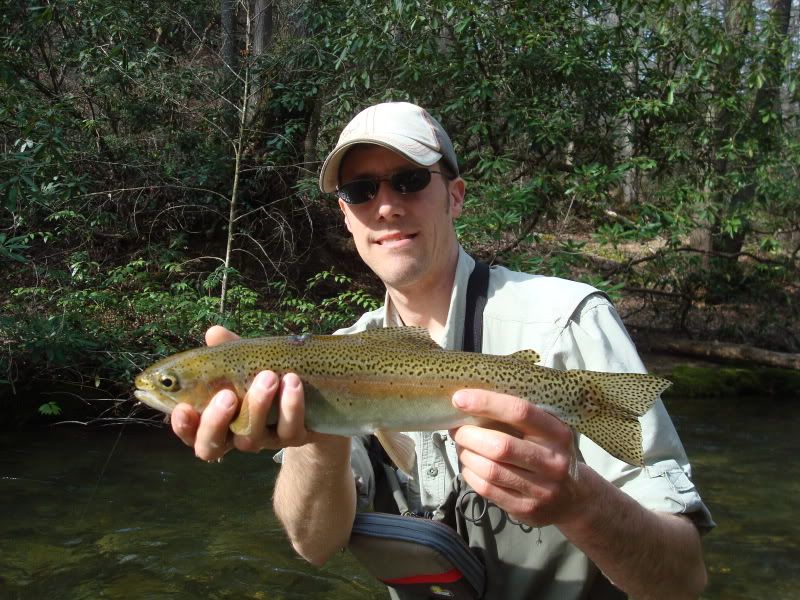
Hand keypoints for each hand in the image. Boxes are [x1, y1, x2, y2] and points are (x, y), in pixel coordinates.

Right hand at [170, 325, 314, 460]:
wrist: (312, 396)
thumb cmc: (265, 376)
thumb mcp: (246, 362)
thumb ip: (229, 350)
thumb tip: (214, 333)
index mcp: (216, 420)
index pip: (190, 432)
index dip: (183, 425)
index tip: (183, 408)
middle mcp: (235, 436)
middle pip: (212, 446)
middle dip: (215, 422)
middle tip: (227, 395)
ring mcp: (264, 440)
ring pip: (251, 436)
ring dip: (257, 405)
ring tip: (268, 376)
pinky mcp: (293, 438)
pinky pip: (289, 429)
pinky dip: (291, 406)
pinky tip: (293, 383)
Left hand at [449, 389, 583, 526]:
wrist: (574, 498)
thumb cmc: (549, 454)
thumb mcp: (546, 432)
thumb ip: (516, 419)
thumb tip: (470, 403)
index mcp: (558, 433)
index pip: (520, 412)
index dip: (486, 403)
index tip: (459, 398)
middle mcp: (553, 461)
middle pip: (500, 446)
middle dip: (470, 435)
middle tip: (457, 430)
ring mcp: (542, 489)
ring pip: (490, 470)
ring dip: (467, 455)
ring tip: (462, 447)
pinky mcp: (527, 509)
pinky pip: (487, 489)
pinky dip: (470, 475)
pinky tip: (469, 466)